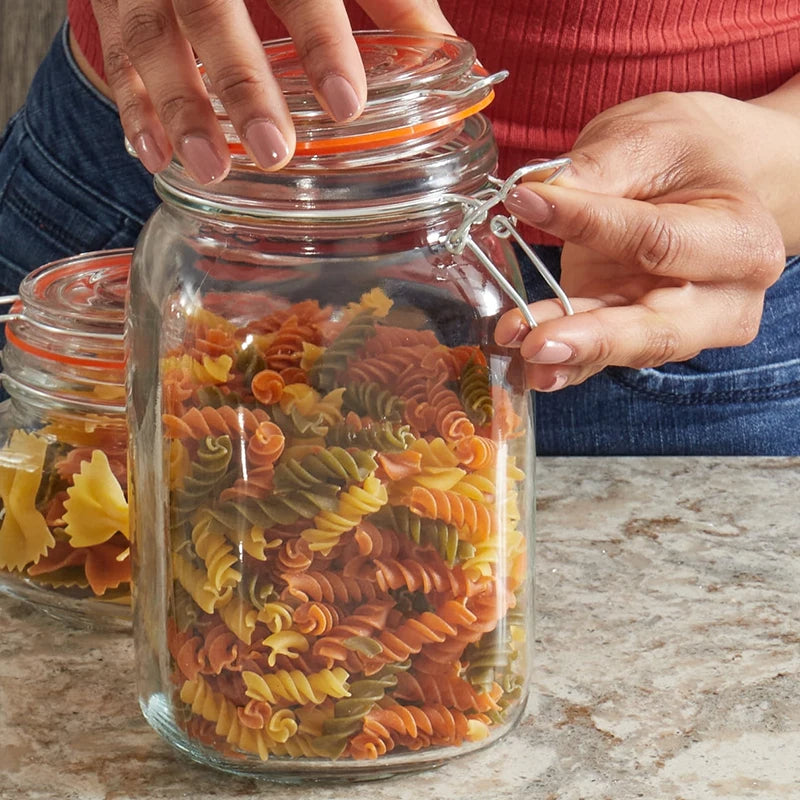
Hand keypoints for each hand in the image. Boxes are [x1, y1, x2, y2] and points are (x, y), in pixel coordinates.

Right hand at [89, 0, 452, 181]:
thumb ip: (395, 3)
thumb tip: (457, 64)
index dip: (322, 39)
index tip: (346, 103)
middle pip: (214, 8)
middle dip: (243, 80)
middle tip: (273, 150)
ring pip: (151, 33)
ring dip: (178, 104)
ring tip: (210, 167)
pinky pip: (113, 51)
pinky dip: (131, 105)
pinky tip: (153, 154)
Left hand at [495, 89, 795, 391]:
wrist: (701, 182)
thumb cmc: (681, 157)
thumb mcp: (647, 140)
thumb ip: (597, 169)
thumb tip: (534, 191)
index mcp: (741, 240)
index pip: (658, 241)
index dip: (590, 223)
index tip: (526, 201)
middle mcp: (722, 300)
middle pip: (656, 329)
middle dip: (593, 337)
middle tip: (538, 341)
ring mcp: (682, 329)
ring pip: (624, 349)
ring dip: (568, 353)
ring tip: (522, 347)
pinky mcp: (637, 338)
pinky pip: (602, 360)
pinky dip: (566, 366)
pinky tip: (533, 370)